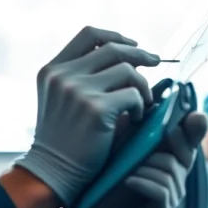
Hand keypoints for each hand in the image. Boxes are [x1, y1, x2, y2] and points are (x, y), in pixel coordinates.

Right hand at [13, 26, 160, 205]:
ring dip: (142, 86)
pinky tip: (134, 119)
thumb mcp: (60, 98)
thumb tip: (127, 56)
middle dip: (140, 54)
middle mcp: (63, 76)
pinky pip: (133, 95)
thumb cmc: (63, 138)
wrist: (52, 172)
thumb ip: (82, 75)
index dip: (115, 36)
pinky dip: (140, 106)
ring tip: (141, 103)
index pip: (89, 35)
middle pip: (113, 49)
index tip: (132, 45)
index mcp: (52, 69)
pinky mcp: (96, 109)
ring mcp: (78, 91)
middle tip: (155, 62)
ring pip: (128, 71)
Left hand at [93, 111, 207, 207]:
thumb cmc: (108, 175)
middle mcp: (176, 175)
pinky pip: (162, 191)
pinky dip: (144, 183)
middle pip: (185, 153)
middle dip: (168, 143)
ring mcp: (172, 196)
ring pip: (170, 172)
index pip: (193, 137)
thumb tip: (144, 104)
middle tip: (150, 140)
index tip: (193, 117)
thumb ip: (133, 127)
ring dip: (147, 167)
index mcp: (171, 155)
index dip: (196, 127)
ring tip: (127, 169)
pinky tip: (128, 181)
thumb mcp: (120, 146)